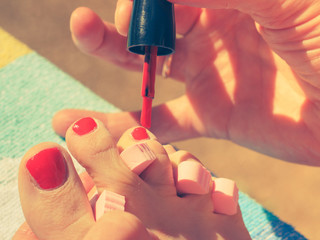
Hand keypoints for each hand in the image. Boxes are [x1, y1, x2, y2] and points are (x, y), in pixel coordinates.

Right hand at [53, 1, 319, 164]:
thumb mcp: (289, 1)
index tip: (140, 7)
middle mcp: (215, 31)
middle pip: (157, 21)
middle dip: (131, 18)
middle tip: (116, 23)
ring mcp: (210, 75)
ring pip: (152, 63)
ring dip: (115, 52)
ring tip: (83, 30)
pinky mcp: (212, 115)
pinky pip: (168, 120)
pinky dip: (140, 123)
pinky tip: (107, 123)